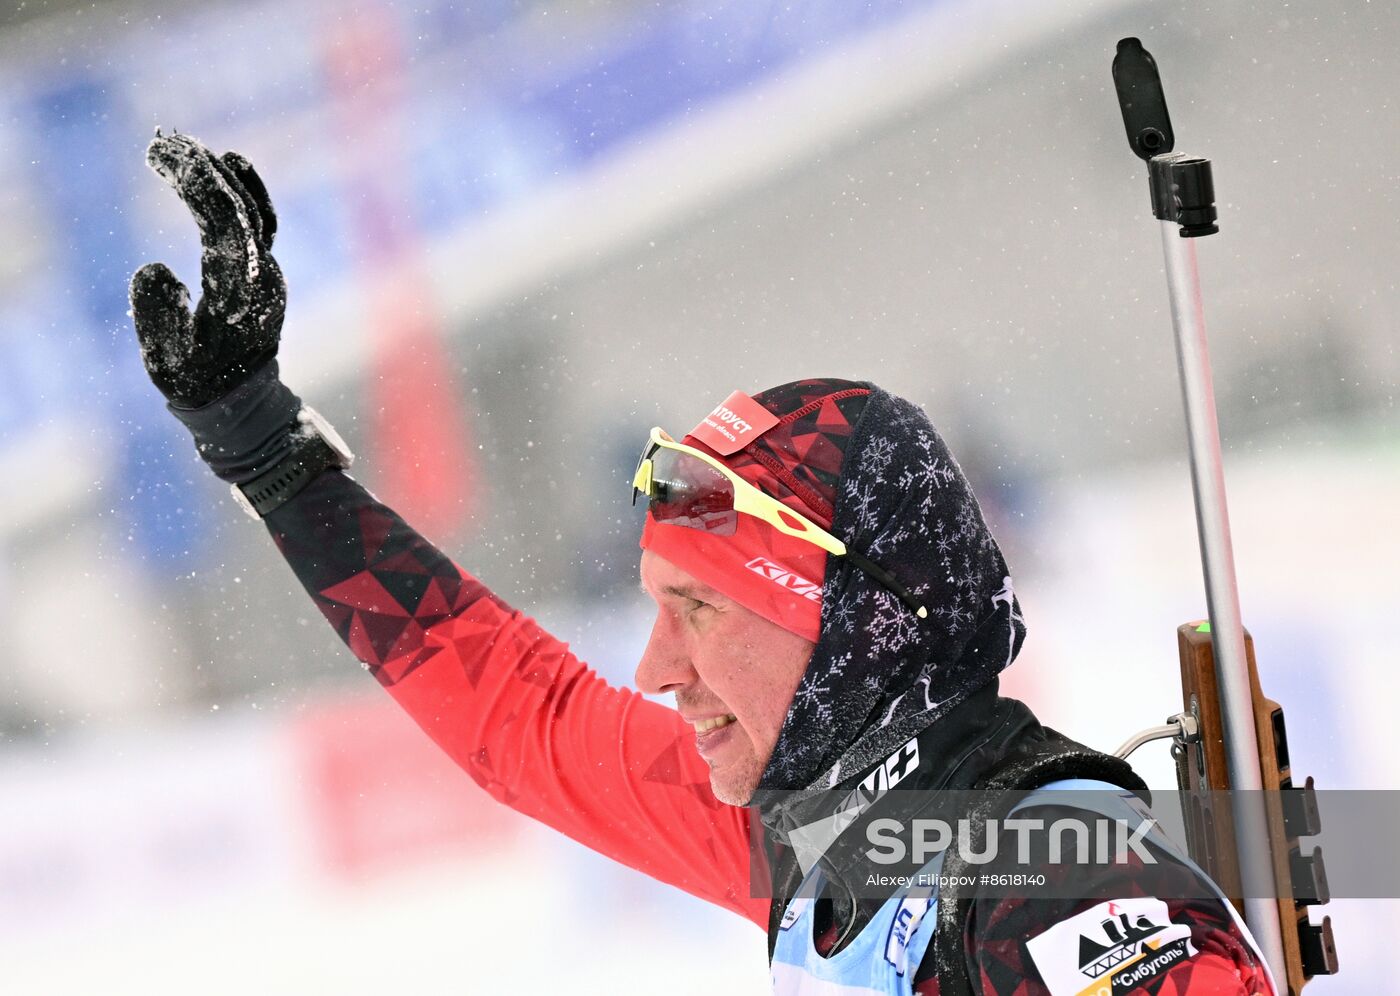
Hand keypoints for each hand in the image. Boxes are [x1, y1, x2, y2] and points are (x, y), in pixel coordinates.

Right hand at [130, 131, 284, 408]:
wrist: (243, 402)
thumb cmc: (198, 382)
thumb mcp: (165, 360)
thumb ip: (156, 315)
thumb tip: (156, 268)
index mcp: (237, 293)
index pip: (222, 225)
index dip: (194, 186)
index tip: (161, 155)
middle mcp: (261, 277)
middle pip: (237, 209)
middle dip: (200, 171)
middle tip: (162, 139)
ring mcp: (268, 273)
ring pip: (252, 211)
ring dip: (219, 175)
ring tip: (183, 143)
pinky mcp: (265, 272)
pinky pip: (261, 222)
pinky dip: (246, 190)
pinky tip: (231, 161)